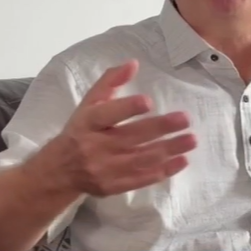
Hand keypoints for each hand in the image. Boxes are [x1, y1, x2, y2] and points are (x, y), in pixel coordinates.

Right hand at [55, 59, 196, 195]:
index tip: (148, 102)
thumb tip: (133, 63)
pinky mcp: (113, 186)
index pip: (107, 115)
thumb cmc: (79, 130)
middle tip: (185, 119)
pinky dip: (163, 171)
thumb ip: (110, 82)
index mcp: (87, 123)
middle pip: (130, 137)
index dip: (127, 108)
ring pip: (141, 159)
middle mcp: (95, 146)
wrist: (60, 171)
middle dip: (160, 128)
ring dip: (168, 150)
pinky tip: (181, 161)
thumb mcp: (88, 104)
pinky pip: (141, 179)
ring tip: (191, 140)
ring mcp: (104, 169)